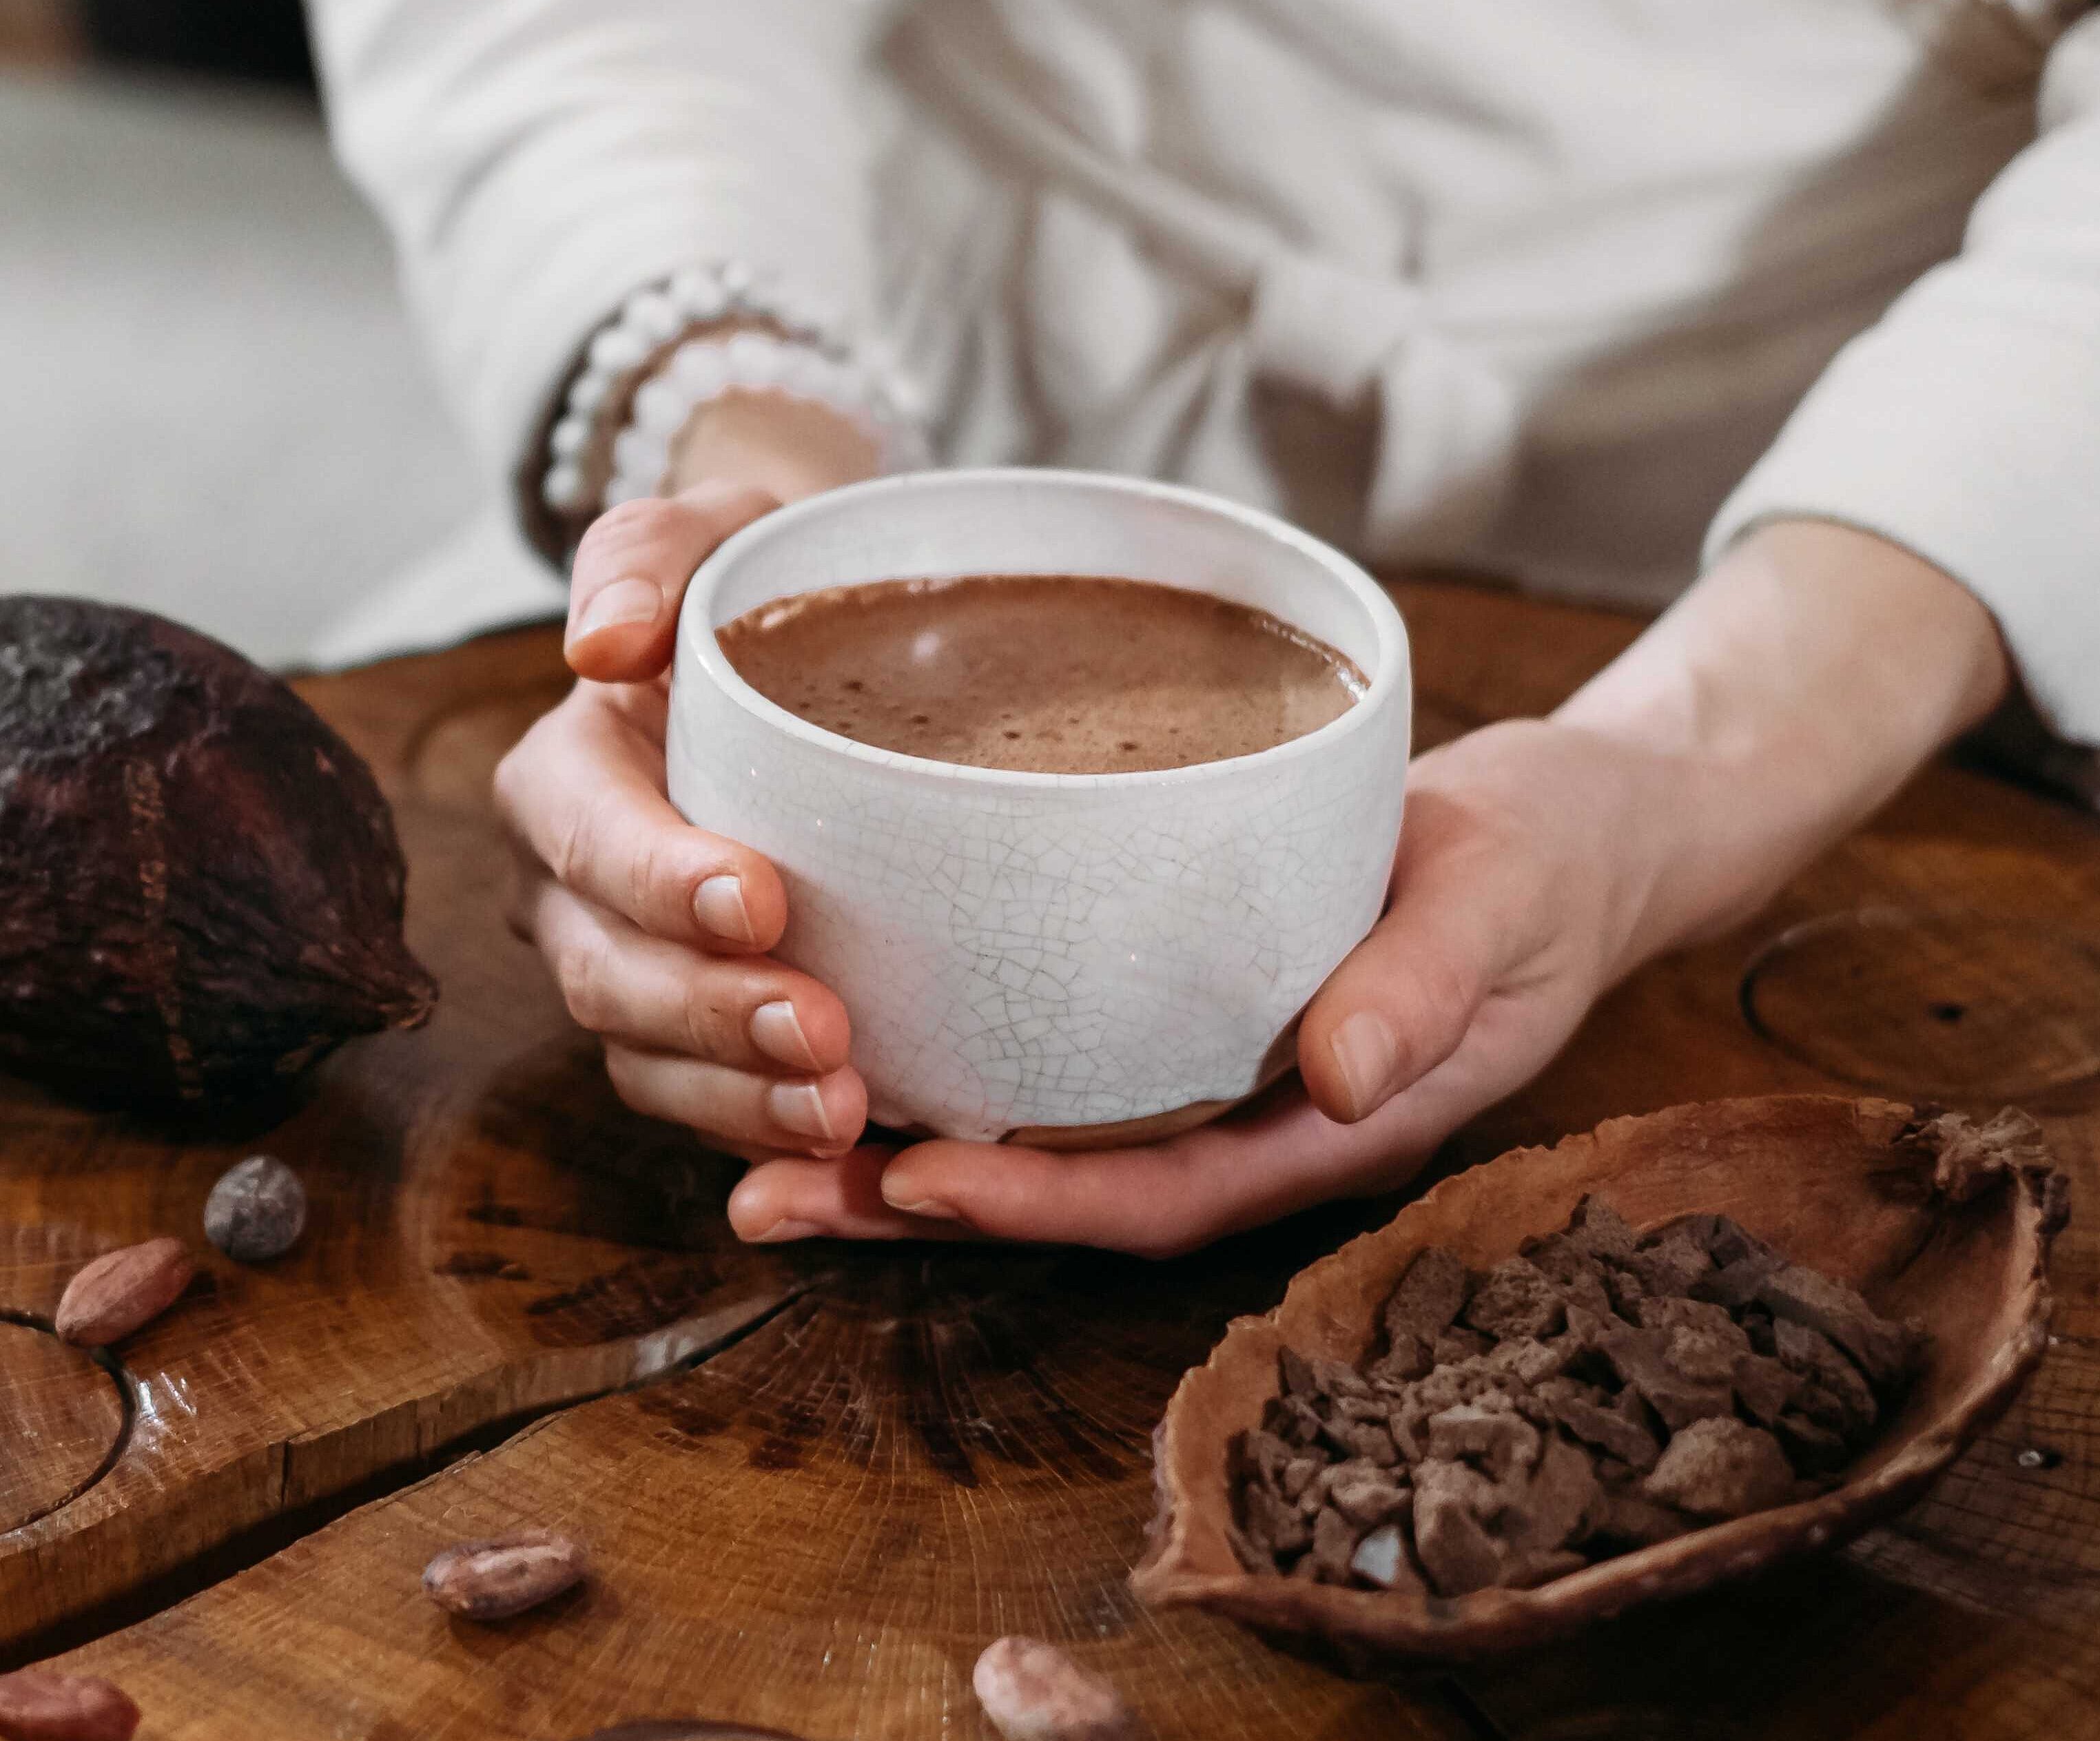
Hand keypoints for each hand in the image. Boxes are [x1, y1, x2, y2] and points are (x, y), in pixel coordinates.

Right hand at [498, 392, 880, 1172]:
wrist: (807, 657)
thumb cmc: (757, 589)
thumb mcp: (709, 532)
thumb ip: (647, 556)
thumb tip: (603, 643)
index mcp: (564, 779)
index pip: (587, 837)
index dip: (659, 880)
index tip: (762, 900)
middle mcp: (575, 892)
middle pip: (608, 976)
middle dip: (707, 1016)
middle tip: (822, 1035)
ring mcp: (629, 972)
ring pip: (648, 1062)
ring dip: (739, 1100)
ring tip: (844, 1111)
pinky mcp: (694, 1033)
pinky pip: (706, 1104)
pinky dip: (764, 1138)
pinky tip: (851, 1153)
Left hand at [730, 718, 1651, 1253]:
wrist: (1574, 826)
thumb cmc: (1547, 865)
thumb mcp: (1502, 908)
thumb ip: (1426, 988)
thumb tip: (1337, 1080)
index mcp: (1327, 1129)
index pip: (1165, 1195)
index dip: (1042, 1203)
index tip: (916, 1182)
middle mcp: (1250, 1120)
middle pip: (1069, 1190)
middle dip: (918, 1205)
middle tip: (765, 1198)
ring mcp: (1214, 1071)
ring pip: (1044, 1134)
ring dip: (904, 1147)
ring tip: (759, 1143)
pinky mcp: (1184, 1004)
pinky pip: (1059, 1057)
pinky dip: (960, 1060)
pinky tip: (856, 1033)